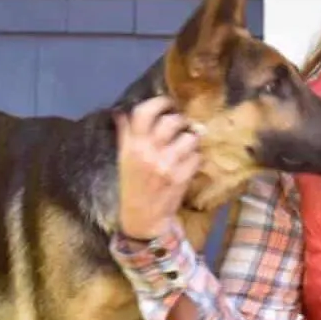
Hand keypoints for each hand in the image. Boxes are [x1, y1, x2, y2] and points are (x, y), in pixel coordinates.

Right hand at [115, 96, 201, 240]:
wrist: (143, 217)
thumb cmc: (133, 185)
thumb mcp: (124, 159)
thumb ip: (125, 134)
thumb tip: (122, 112)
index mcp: (132, 146)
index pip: (144, 113)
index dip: (159, 102)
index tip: (168, 103)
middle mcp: (149, 152)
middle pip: (171, 121)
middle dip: (180, 120)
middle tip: (182, 124)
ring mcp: (167, 165)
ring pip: (189, 138)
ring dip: (192, 139)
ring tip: (187, 144)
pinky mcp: (182, 177)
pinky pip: (198, 156)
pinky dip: (196, 157)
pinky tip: (190, 162)